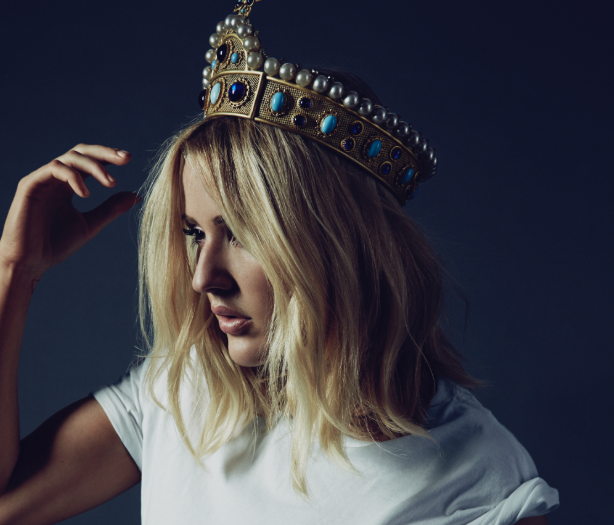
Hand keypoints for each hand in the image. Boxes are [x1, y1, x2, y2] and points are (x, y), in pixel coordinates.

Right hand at [0, 144, 139, 279]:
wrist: (30, 262)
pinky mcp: (30, 184)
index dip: (109, 157)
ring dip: (94, 167)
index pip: (90, 161)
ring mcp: (42, 179)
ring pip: (70, 158)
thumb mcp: (91, 224)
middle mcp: (56, 178)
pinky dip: (74, 178)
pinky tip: (86, 194)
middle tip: (126, 158)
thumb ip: (111, 209)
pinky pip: (55, 169)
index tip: (129, 159)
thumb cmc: (56, 245)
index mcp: (69, 185)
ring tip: (111, 183)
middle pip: (81, 152)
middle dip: (104, 152)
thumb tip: (137, 195)